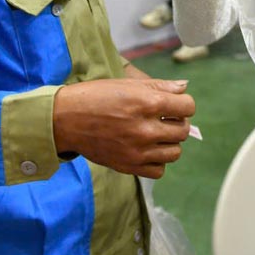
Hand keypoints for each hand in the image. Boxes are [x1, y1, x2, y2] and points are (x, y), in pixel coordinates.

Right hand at [53, 78, 195, 178]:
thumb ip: (160, 86)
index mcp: (148, 103)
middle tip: (164, 119)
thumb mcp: (129, 84)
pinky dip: (158, 161)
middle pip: (183, 131)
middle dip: (178, 123)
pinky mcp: (129, 166)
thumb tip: (184, 87)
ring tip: (156, 135)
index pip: (188, 107)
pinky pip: (159, 170)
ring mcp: (138, 150)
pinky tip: (148, 150)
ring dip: (170, 143)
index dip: (183, 104)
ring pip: (175, 152)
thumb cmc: (96, 96)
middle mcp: (146, 129)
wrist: (66, 119)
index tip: (174, 105)